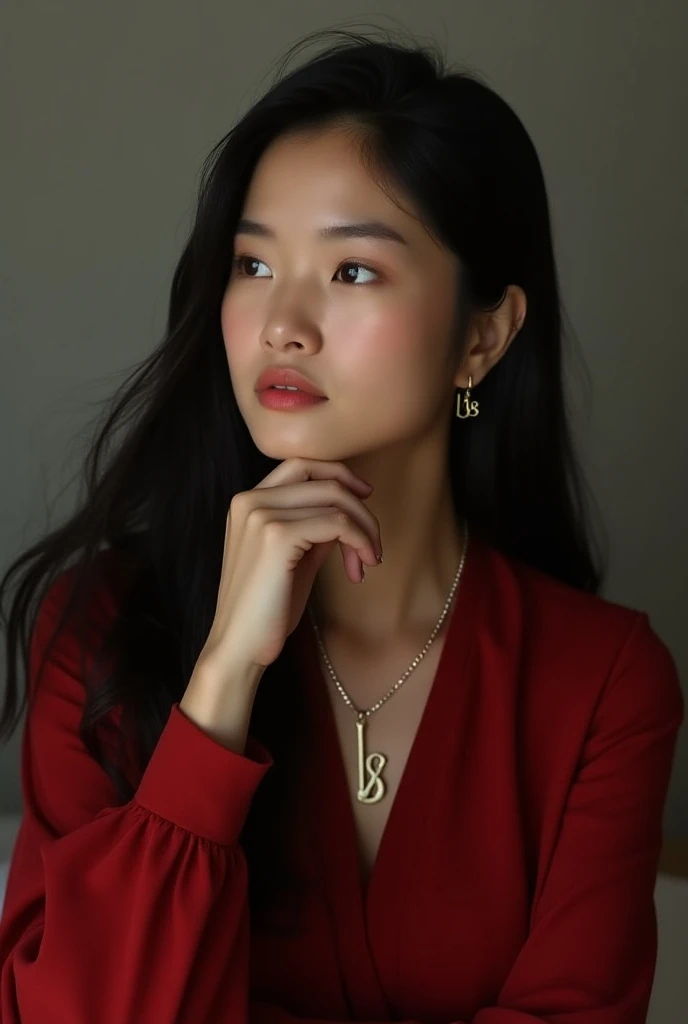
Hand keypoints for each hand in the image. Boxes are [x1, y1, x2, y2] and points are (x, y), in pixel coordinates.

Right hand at [195, 457, 382, 677]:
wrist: (240, 647)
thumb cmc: (267, 608)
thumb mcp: (295, 557)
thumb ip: (314, 527)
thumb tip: (348, 510)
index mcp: (248, 501)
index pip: (301, 465)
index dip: (338, 475)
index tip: (364, 497)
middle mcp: (250, 499)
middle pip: (324, 480)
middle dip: (359, 508)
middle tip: (373, 543)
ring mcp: (261, 514)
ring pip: (335, 500)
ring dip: (364, 529)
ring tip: (367, 560)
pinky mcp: (277, 535)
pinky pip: (337, 523)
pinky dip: (358, 540)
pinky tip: (359, 567)